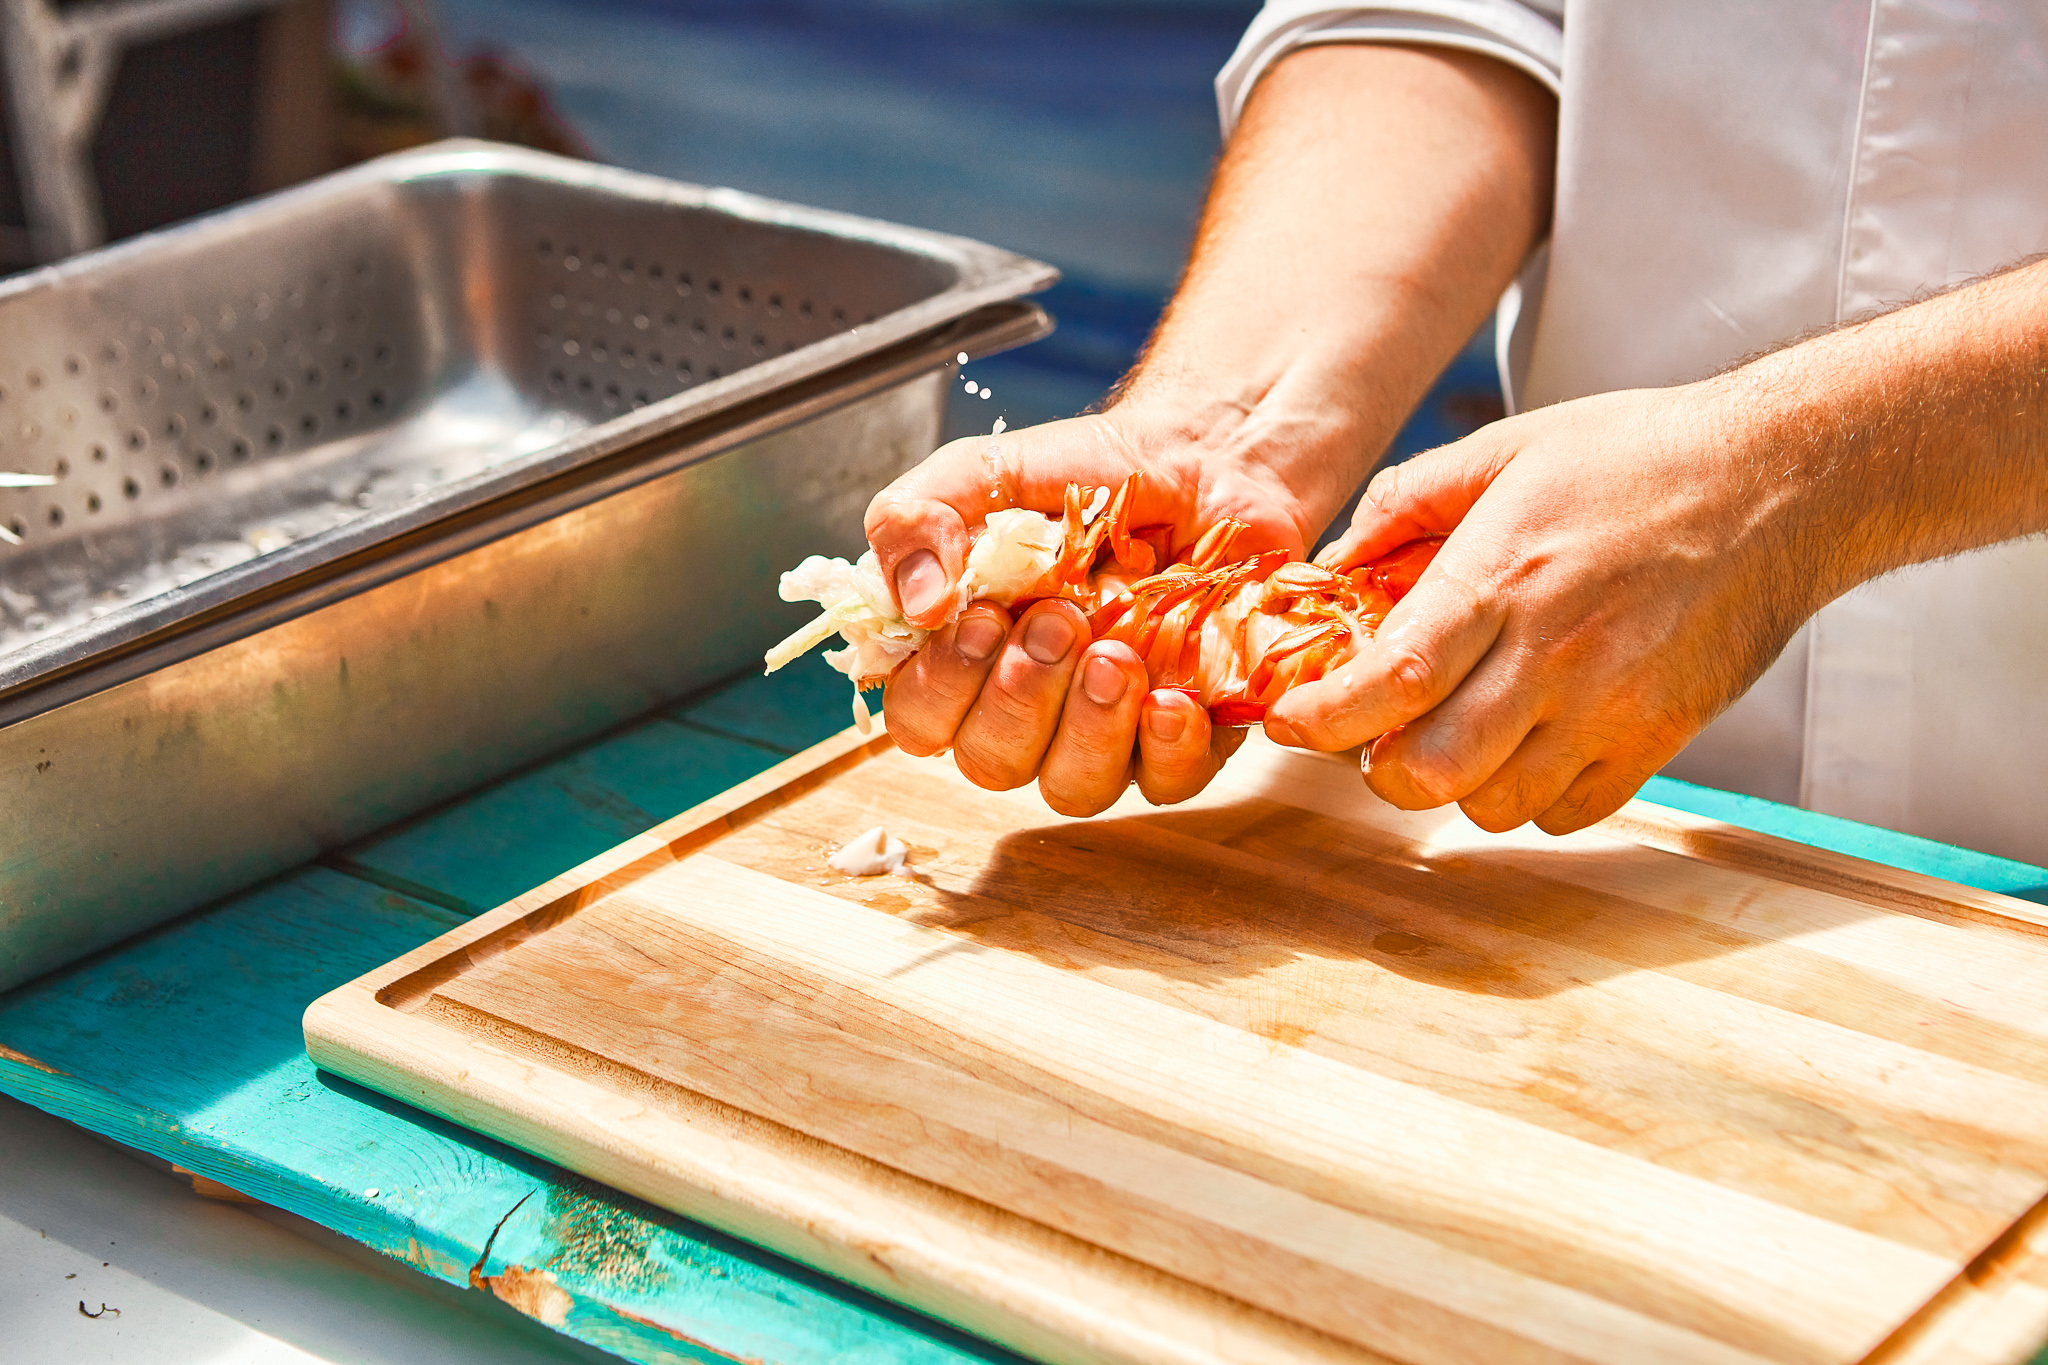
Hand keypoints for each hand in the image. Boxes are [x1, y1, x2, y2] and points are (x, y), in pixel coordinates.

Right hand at [865, 405, 1312, 814]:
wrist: (1203, 459)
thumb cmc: (1084, 476)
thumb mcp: (983, 474)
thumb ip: (914, 518)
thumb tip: (917, 605)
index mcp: (967, 658)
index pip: (921, 720)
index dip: (943, 688)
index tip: (984, 619)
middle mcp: (1028, 710)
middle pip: (992, 764)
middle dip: (1020, 700)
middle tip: (1062, 622)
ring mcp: (1105, 733)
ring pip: (1073, 788)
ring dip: (1089, 731)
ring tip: (1117, 655)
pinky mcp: (1184, 737)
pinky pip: (1168, 781)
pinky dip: (1168, 749)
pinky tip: (1171, 699)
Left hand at [1267, 379, 1833, 834]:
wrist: (1783, 481)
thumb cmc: (1635, 458)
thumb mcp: (1505, 451)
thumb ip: (1404, 505)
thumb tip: (1331, 564)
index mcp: (1503, 575)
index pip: (1392, 680)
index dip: (1323, 718)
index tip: (1289, 721)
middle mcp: (1554, 653)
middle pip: (1432, 771)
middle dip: (1379, 770)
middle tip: (1374, 736)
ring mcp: (1614, 706)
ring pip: (1494, 806)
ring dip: (1454, 785)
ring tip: (1457, 734)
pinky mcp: (1662, 738)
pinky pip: (1567, 813)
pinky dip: (1528, 799)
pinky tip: (1525, 746)